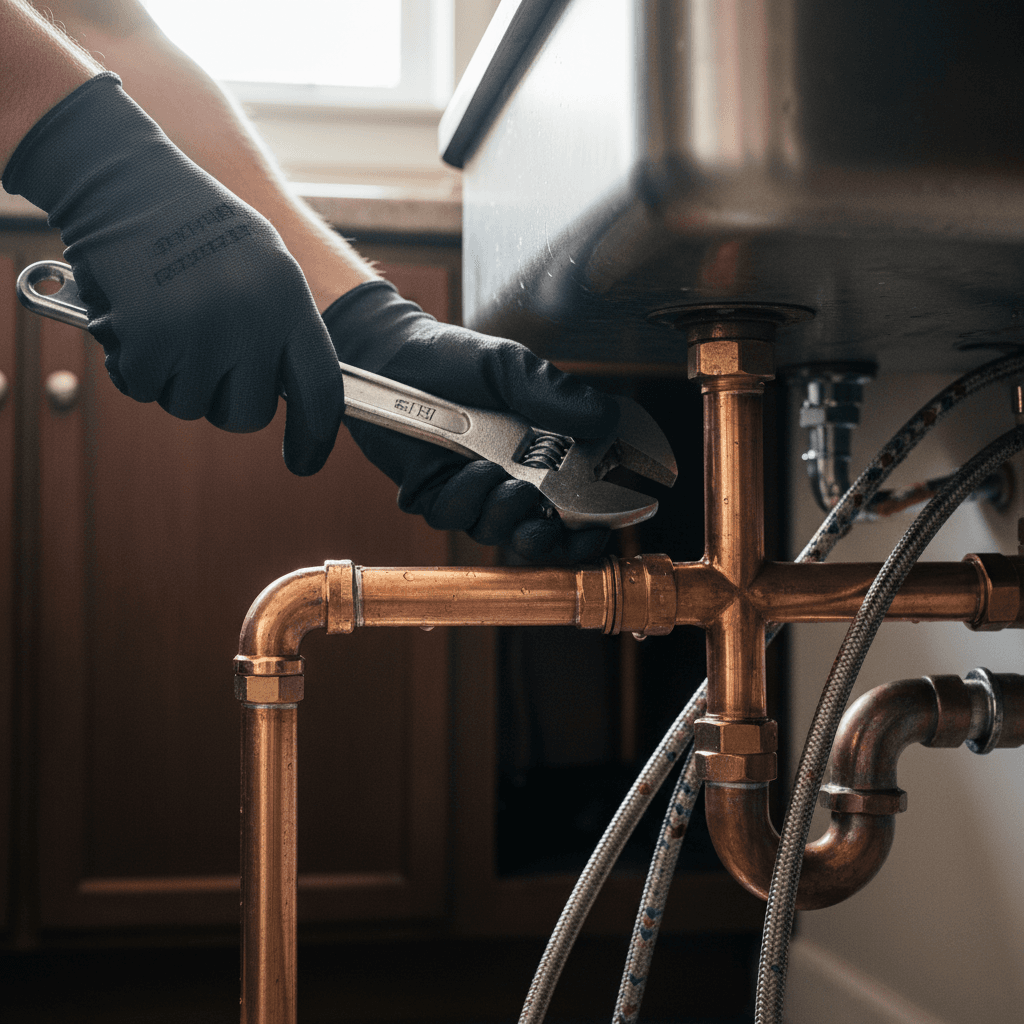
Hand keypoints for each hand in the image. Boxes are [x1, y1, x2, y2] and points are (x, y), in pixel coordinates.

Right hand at [2, 73, 343, 474]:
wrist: (123, 176)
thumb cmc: (194, 221)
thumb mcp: (263, 262)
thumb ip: (282, 326)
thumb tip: (296, 392)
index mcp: (291, 300)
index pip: (323, 390)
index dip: (316, 437)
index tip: (305, 461)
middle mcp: (254, 318)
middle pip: (250, 415)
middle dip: (223, 400)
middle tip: (202, 358)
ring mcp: (203, 329)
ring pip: (191, 406)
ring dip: (173, 377)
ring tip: (166, 319)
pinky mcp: (151, 336)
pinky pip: (145, 389)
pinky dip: (133, 365)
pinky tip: (133, 320)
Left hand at [323, 280, 619, 561]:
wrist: (392, 355)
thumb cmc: (453, 361)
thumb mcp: (512, 368)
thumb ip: (557, 396)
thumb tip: (606, 419)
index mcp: (536, 456)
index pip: (570, 509)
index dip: (587, 531)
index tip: (601, 530)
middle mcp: (504, 481)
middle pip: (534, 536)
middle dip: (547, 539)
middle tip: (549, 521)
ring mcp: (467, 492)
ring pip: (493, 531)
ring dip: (506, 514)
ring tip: (509, 483)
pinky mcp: (429, 495)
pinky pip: (452, 516)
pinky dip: (466, 497)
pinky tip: (470, 468)